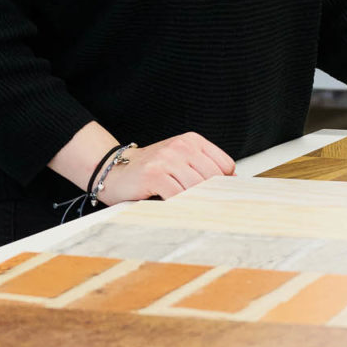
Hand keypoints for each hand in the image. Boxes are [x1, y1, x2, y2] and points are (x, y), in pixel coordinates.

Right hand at [98, 132, 235, 203]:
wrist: (114, 171)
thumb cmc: (151, 169)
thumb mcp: (181, 160)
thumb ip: (204, 167)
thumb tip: (232, 182)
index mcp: (192, 140)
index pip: (225, 164)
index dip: (223, 182)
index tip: (215, 193)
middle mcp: (181, 146)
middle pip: (213, 177)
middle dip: (209, 194)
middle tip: (201, 205)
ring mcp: (167, 159)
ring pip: (197, 187)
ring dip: (193, 201)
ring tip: (185, 206)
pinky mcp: (153, 175)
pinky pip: (177, 195)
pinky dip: (178, 205)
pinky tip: (172, 206)